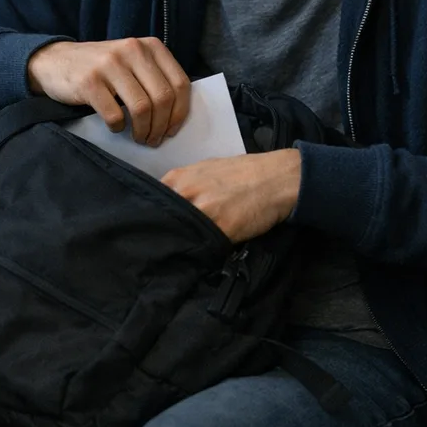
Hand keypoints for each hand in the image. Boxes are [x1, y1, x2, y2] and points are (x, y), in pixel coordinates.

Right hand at [27, 38, 190, 145]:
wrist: (54, 61)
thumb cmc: (100, 68)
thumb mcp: (131, 62)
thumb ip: (155, 77)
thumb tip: (177, 114)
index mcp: (149, 46)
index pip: (180, 83)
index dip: (180, 112)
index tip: (172, 129)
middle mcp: (132, 50)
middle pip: (163, 98)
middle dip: (161, 126)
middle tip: (154, 139)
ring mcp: (110, 64)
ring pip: (142, 108)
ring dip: (143, 131)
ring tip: (139, 138)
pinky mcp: (89, 82)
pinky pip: (115, 115)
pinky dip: (118, 128)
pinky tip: (115, 126)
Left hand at [160, 149, 301, 242]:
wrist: (276, 178)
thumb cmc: (242, 173)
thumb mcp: (204, 171)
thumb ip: (183, 187)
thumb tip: (168, 206)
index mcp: (178, 179)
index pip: (150, 204)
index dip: (151, 220)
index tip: (151, 231)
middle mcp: (185, 194)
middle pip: (159, 222)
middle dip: (161, 234)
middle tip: (160, 247)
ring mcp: (201, 212)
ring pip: (178, 237)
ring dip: (178, 246)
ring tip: (181, 253)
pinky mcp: (220, 230)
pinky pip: (201, 248)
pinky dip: (198, 253)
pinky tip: (200, 255)